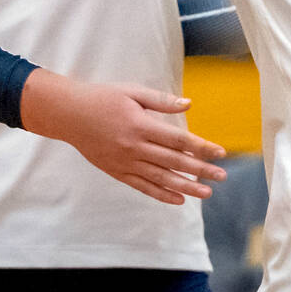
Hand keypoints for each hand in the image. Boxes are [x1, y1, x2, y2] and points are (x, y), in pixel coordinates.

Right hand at [21, 74, 226, 203]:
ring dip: (185, 186)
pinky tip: (178, 200)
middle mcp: (134, 147)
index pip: (178, 140)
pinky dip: (161, 194)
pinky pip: (142, 186)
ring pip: (160, 178)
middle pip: (174, 162)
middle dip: (200, 170)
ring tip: (206, 193)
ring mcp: (125, 162)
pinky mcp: (117, 171)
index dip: (201, 147)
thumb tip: (189, 105)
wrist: (68, 114)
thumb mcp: (132, 91)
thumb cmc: (102, 98)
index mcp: (140, 125)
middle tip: (222, 177)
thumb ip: (161, 100)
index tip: (220, 153)